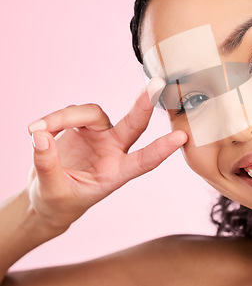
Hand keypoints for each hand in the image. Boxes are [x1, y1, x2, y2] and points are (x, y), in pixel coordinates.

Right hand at [26, 77, 186, 232]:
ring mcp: (100, 135)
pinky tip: (37, 130)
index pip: (144, 161)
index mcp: (116, 173)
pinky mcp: (83, 126)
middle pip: (134, 123)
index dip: (162, 150)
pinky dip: (54, 119)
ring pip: (91, 113)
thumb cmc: (59, 201)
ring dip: (63, 118)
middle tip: (157, 84)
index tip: (181, 137)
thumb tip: (40, 137)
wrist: (48, 198)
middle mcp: (114, 150)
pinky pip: (73, 113)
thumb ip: (47, 165)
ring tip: (35, 130)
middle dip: (144, 104)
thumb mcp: (52, 191)